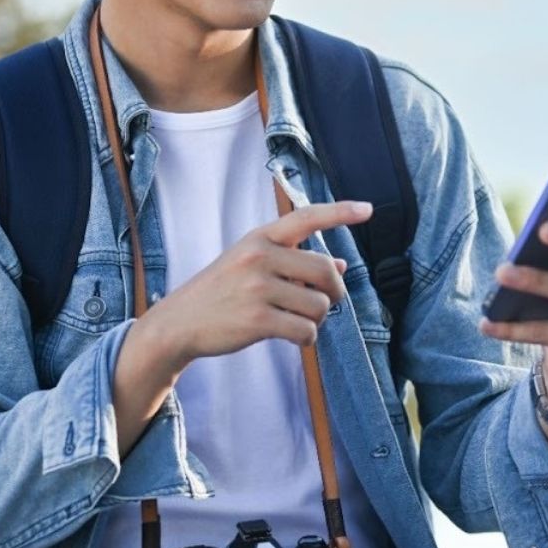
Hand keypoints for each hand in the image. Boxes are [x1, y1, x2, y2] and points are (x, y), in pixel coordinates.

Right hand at [144, 200, 371, 365]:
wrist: (179, 322)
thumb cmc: (222, 292)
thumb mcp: (252, 266)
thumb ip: (294, 262)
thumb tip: (340, 266)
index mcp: (259, 238)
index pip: (306, 217)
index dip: (339, 212)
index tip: (368, 210)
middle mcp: (259, 256)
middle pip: (324, 270)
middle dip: (334, 291)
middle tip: (326, 302)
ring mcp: (257, 287)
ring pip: (319, 305)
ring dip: (317, 319)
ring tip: (298, 320)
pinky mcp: (257, 319)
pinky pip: (305, 330)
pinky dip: (307, 337)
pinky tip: (293, 336)